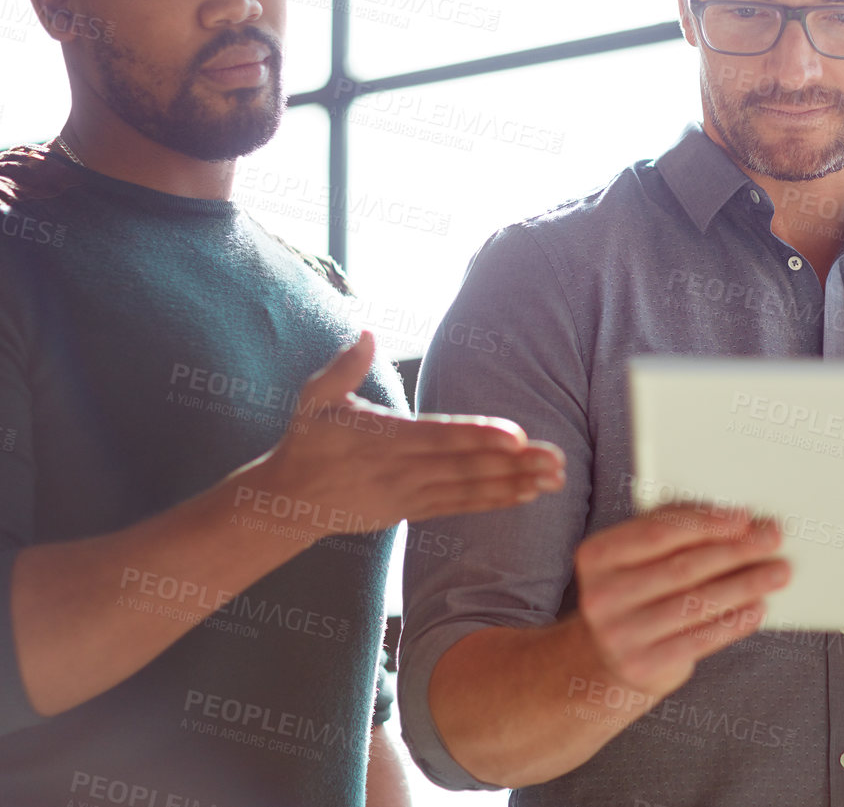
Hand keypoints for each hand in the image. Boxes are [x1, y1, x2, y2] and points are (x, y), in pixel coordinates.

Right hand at [245, 332, 565, 540]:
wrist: (287, 503)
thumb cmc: (307, 441)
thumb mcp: (313, 400)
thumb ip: (342, 368)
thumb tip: (365, 333)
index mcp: (384, 439)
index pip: (440, 437)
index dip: (479, 437)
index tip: (517, 436)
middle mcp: (402, 470)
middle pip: (467, 466)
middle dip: (514, 463)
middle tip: (556, 458)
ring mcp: (410, 494)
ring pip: (470, 489)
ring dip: (515, 483)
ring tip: (555, 477)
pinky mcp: (413, 510)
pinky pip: (460, 506)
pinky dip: (494, 501)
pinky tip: (527, 494)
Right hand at [573, 503, 789, 697]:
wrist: (606, 658)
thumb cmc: (635, 591)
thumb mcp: (636, 556)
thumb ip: (672, 531)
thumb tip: (739, 521)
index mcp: (596, 556)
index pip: (659, 532)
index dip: (706, 523)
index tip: (745, 518)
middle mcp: (601, 596)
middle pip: (684, 567)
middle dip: (735, 550)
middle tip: (772, 540)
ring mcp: (620, 635)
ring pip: (697, 602)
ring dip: (745, 584)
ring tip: (777, 572)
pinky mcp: (644, 666)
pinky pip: (701, 638)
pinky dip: (735, 621)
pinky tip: (758, 606)